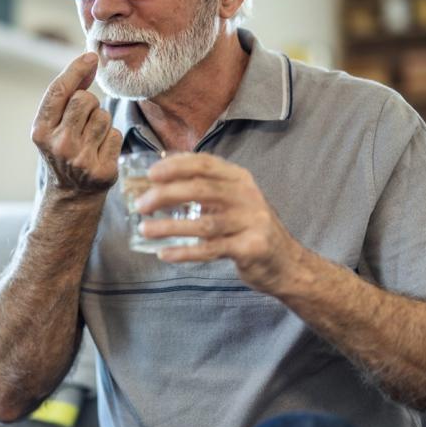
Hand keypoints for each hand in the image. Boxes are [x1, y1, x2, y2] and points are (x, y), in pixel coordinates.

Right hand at [31, 52, 122, 196]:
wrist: (70, 194)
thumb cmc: (63, 149)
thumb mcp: (54, 124)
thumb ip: (68, 94)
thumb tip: (90, 60)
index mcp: (40, 131)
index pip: (59, 91)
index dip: (76, 69)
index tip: (91, 56)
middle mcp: (58, 145)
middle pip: (85, 100)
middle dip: (89, 103)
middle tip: (83, 120)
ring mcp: (80, 160)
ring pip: (104, 116)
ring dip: (101, 122)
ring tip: (91, 139)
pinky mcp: (102, 171)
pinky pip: (116, 135)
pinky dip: (111, 140)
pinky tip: (100, 151)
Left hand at [135, 153, 303, 293]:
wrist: (285, 262)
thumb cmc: (247, 227)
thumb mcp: (231, 200)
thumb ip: (203, 189)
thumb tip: (157, 181)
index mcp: (239, 178)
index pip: (205, 164)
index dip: (176, 166)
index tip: (151, 173)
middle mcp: (246, 196)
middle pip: (201, 190)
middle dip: (166, 195)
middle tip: (141, 205)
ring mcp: (251, 222)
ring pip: (204, 223)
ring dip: (170, 227)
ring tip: (145, 229)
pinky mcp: (251, 248)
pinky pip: (211, 249)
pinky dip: (185, 252)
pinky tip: (165, 254)